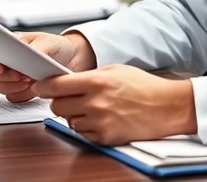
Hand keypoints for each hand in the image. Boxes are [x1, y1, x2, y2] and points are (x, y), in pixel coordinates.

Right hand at [0, 32, 95, 102]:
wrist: (72, 60)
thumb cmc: (57, 46)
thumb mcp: (49, 43)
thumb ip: (36, 50)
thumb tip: (25, 55)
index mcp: (7, 45)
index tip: (0, 68)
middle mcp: (6, 62)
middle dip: (6, 77)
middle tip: (22, 76)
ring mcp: (11, 77)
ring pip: (1, 88)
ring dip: (15, 86)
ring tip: (31, 80)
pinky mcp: (20, 90)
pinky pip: (14, 97)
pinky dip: (23, 94)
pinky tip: (34, 87)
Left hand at [33, 64, 196, 145]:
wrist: (166, 107)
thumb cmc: (144, 86)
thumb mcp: (115, 70)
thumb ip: (88, 76)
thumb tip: (65, 80)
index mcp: (96, 81)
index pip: (57, 85)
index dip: (44, 87)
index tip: (39, 88)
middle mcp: (95, 102)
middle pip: (57, 106)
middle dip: (60, 102)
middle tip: (69, 99)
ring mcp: (99, 122)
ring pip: (68, 121)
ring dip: (75, 116)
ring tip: (93, 109)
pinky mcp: (105, 137)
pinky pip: (82, 134)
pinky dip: (87, 128)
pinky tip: (101, 119)